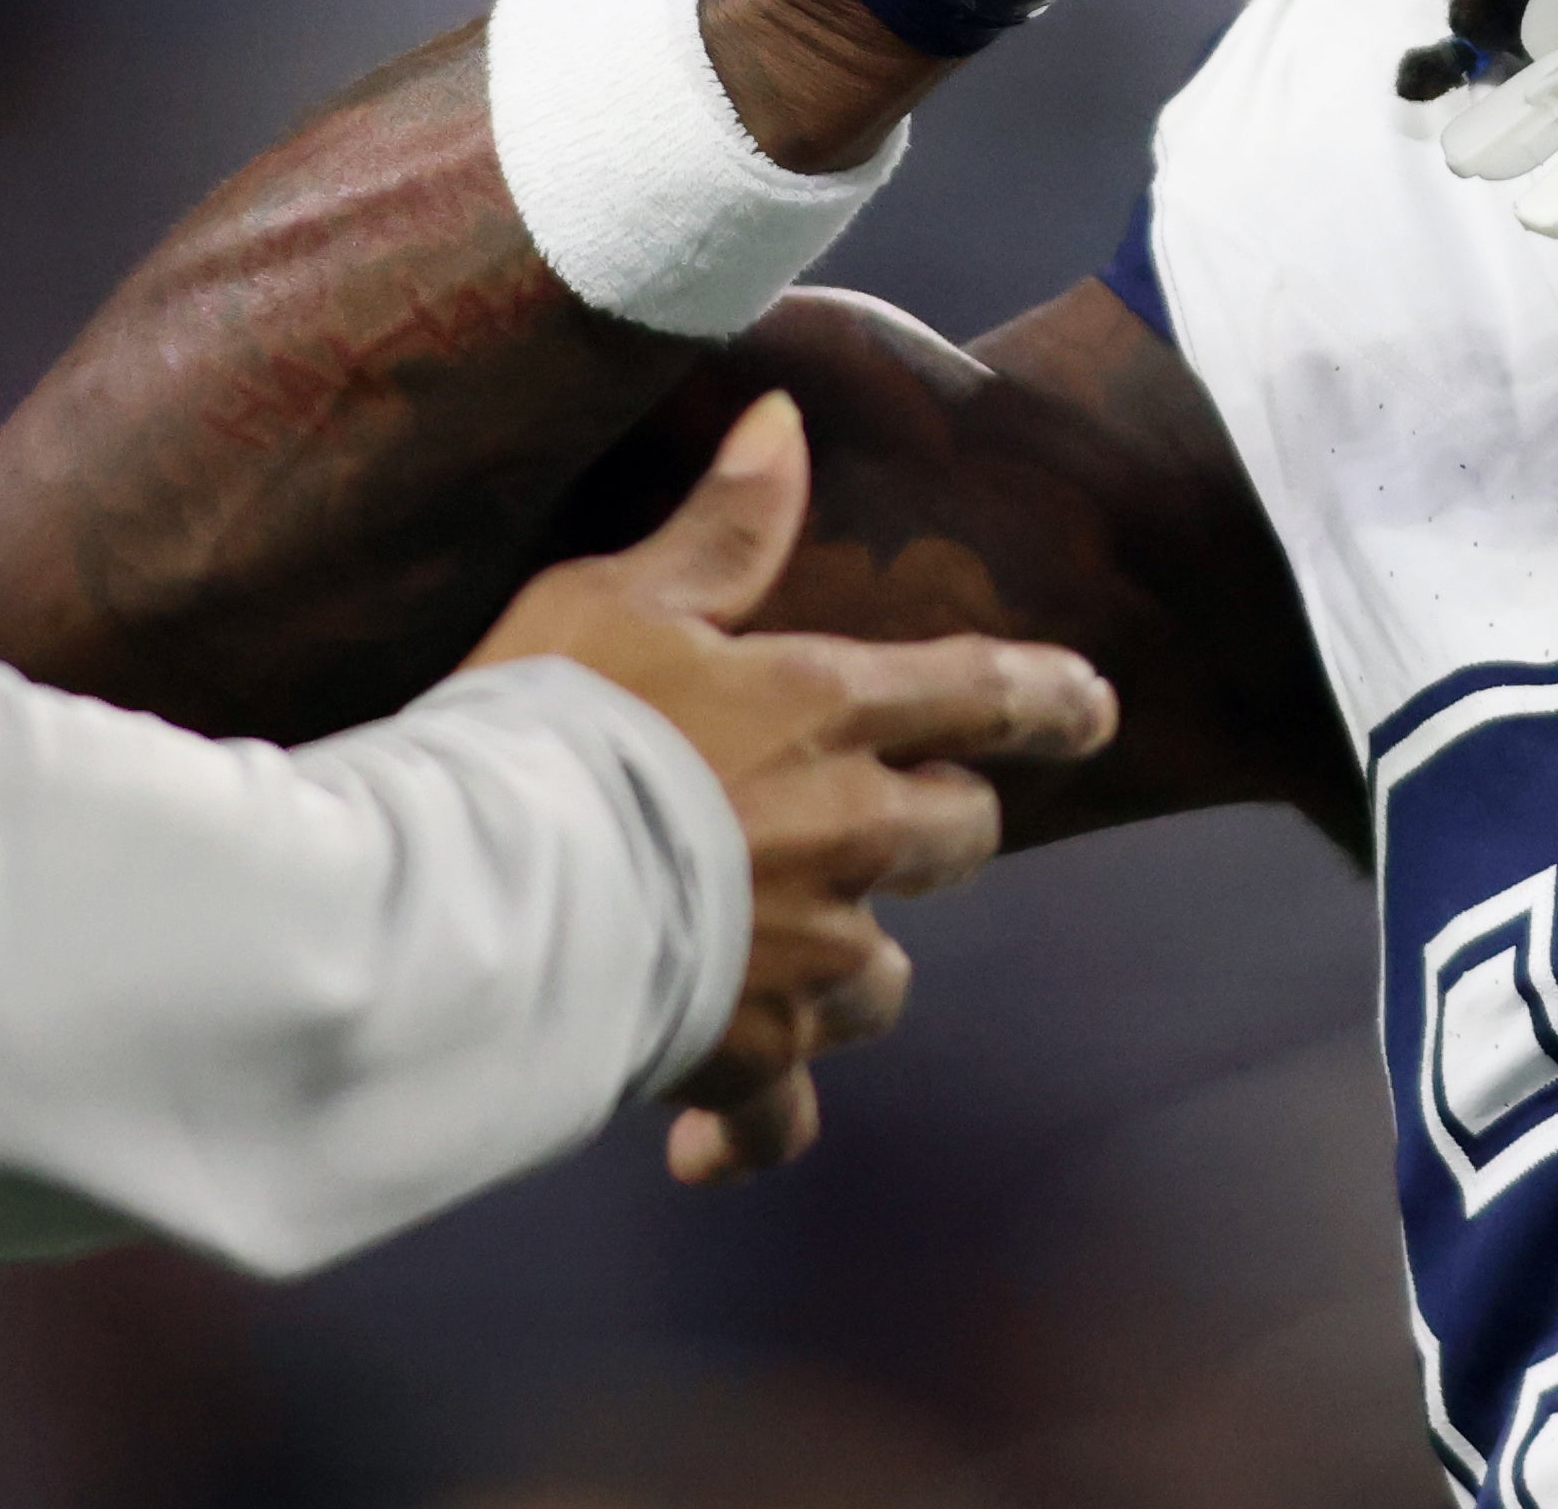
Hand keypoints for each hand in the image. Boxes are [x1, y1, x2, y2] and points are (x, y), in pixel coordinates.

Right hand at [464, 392, 1119, 1183]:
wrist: (462, 891)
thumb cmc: (534, 726)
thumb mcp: (616, 599)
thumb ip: (719, 528)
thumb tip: (784, 421)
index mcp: (829, 711)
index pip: (983, 694)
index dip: (1047, 698)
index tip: (1095, 711)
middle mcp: (850, 832)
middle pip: (960, 836)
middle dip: (934, 832)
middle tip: (869, 831)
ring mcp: (810, 951)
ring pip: (888, 975)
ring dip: (849, 968)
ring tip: (768, 960)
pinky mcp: (749, 1051)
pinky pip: (784, 1114)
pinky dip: (755, 1126)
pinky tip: (706, 1137)